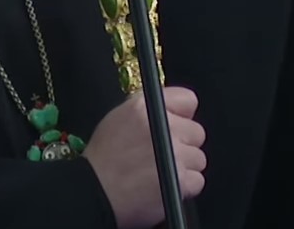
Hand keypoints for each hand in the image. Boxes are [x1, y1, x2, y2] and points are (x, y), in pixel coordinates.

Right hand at [84, 87, 206, 228]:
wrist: (94, 192)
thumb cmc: (102, 161)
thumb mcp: (118, 119)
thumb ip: (148, 111)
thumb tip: (172, 112)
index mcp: (146, 107)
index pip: (188, 100)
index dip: (183, 115)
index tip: (178, 124)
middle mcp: (163, 126)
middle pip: (196, 133)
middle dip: (184, 145)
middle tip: (163, 156)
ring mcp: (174, 153)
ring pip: (198, 159)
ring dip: (185, 167)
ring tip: (160, 173)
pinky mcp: (180, 179)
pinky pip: (197, 181)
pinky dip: (185, 187)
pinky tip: (164, 186)